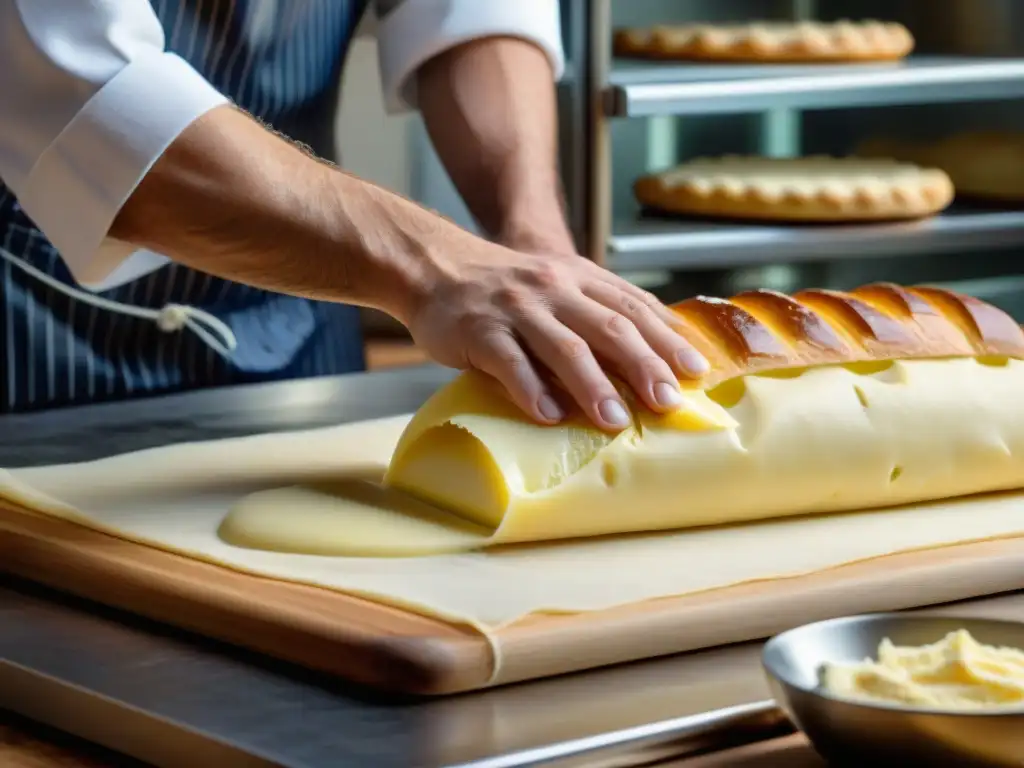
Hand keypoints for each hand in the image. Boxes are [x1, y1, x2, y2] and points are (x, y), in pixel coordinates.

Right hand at [406, 238, 709, 430]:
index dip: (667, 339)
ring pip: (563, 347)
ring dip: (593, 385)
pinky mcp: (479, 330)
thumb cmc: (505, 289)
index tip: (696, 371)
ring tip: (615, 420)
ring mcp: (516, 309)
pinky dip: (531, 389)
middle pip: (609, 328)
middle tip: (668, 402)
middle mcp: (553, 289)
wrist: (436, 267)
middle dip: (643, 365)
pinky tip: (548, 415)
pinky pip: (509, 362)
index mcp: (580, 278)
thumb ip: (596, 312)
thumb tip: (652, 357)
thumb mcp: (558, 284)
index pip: (633, 308)